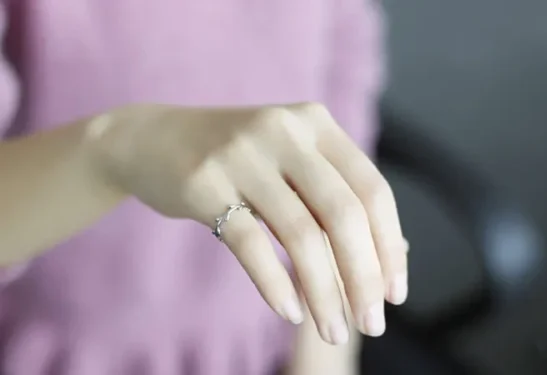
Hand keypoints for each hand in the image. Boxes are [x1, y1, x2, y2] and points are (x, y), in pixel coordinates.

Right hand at [88, 103, 408, 344]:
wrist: (151, 140)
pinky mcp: (203, 183)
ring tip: (333, 330)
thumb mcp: (289, 163)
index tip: (394, 294)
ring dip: (323, 293)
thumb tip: (393, 255)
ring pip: (300, 235)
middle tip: (371, 323)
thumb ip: (334, 198)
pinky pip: (250, 243)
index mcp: (316, 122)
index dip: (389, 246)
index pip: (372, 189)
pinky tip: (290, 312)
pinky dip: (274, 285)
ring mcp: (241, 154)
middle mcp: (285, 130)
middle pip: (344, 213)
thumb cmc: (235, 160)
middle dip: (364, 277)